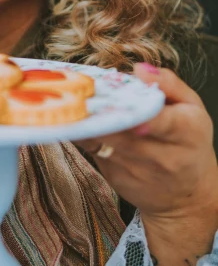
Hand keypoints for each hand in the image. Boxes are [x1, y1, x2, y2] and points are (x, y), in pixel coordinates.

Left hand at [77, 63, 217, 222]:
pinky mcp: (116, 177)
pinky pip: (94, 150)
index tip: (117, 102)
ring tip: (74, 102)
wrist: (186, 195)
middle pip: (123, 131)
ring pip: (103, 141)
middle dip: (101, 112)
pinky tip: (76, 120)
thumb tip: (139, 69)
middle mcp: (163, 155)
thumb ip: (169, 83)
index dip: (136, 112)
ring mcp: (136, 169)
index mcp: (186, 132)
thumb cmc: (189, 142)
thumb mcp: (192, 107)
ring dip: (86, 121)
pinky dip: (84, 134)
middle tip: (82, 92)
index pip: (161, 121)